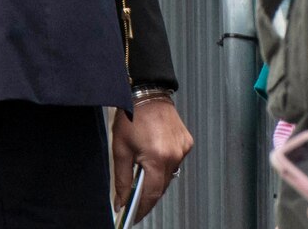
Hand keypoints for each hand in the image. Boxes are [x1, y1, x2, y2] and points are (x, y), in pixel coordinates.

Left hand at [113, 97, 192, 222]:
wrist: (147, 91)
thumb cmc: (132, 115)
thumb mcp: (120, 149)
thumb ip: (122, 179)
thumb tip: (121, 201)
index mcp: (157, 158)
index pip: (152, 194)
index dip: (141, 208)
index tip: (133, 216)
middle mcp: (174, 155)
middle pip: (162, 187)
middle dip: (147, 195)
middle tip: (133, 199)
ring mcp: (182, 148)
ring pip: (169, 175)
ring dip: (156, 179)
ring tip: (142, 173)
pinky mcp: (186, 142)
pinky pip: (175, 161)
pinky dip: (164, 164)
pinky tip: (154, 156)